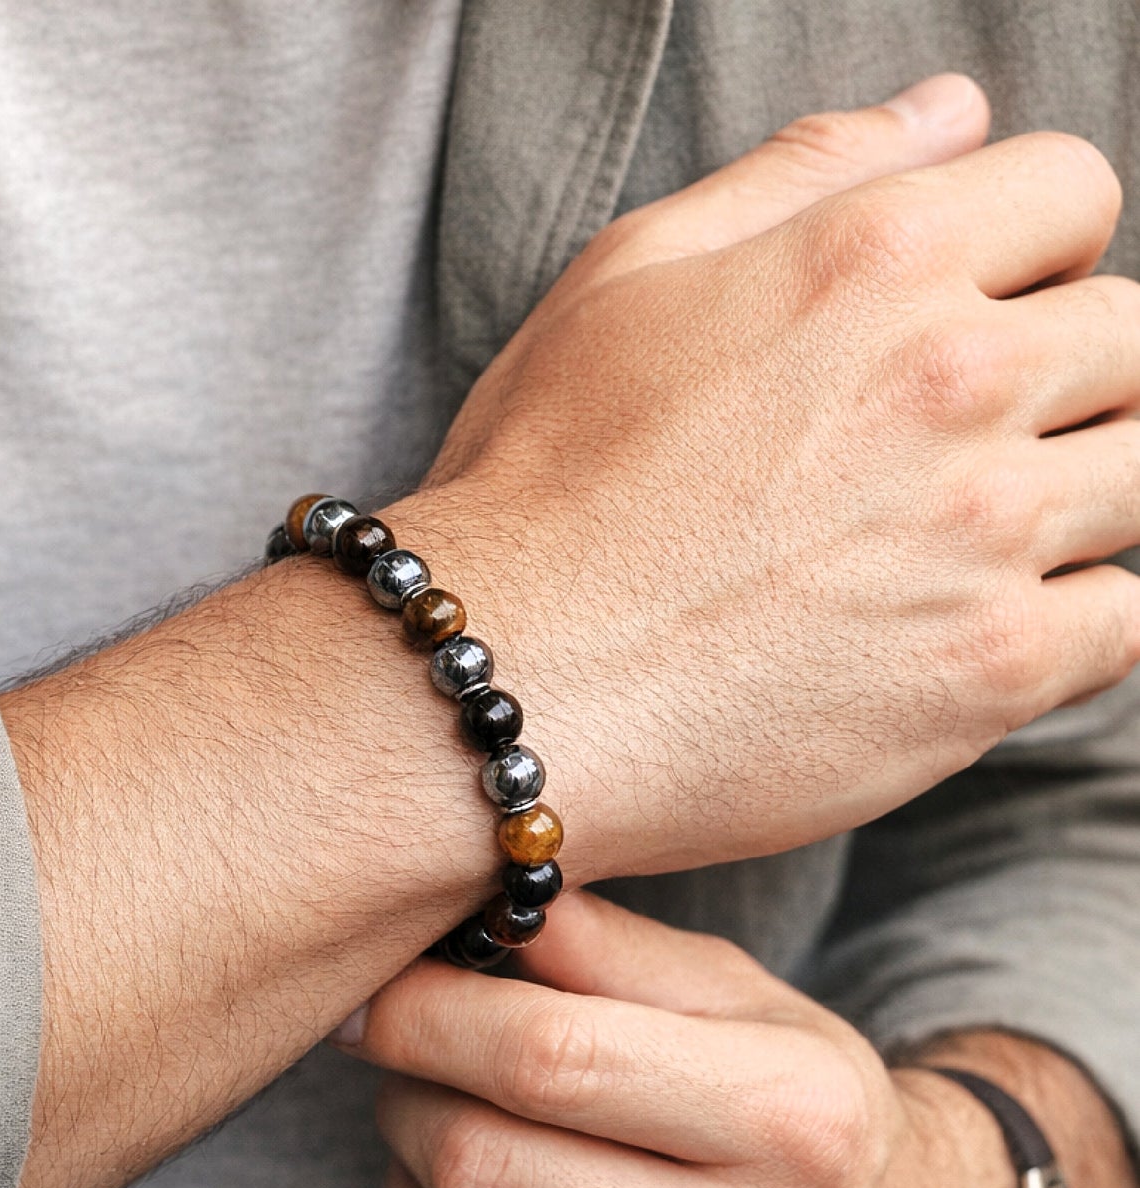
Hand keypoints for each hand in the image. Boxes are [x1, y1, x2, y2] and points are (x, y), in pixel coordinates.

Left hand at [339, 889, 1017, 1187]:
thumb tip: (477, 895)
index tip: (376, 994)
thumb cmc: (803, 1113)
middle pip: (476, 1164)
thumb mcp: (743, 1002)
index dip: (426, 1014)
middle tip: (418, 1066)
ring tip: (446, 1151)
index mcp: (788, 1120)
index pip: (548, 1057)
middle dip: (408, 1094)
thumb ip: (610, 946)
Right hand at [383, 72, 1139, 882]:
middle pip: (1130, 338)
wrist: (509, 678)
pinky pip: (1123, 621)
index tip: (976, 313)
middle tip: (950, 445)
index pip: (1074, 192)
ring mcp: (986, 530)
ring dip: (1073, 498)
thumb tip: (951, 110)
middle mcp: (955, 378)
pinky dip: (1069, 620)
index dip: (1031, 249)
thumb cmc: (539, 485)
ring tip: (956, 541)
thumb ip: (798, 176)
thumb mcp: (628, 280)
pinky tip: (967, 627)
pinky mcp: (991, 670)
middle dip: (1063, 376)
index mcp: (876, 257)